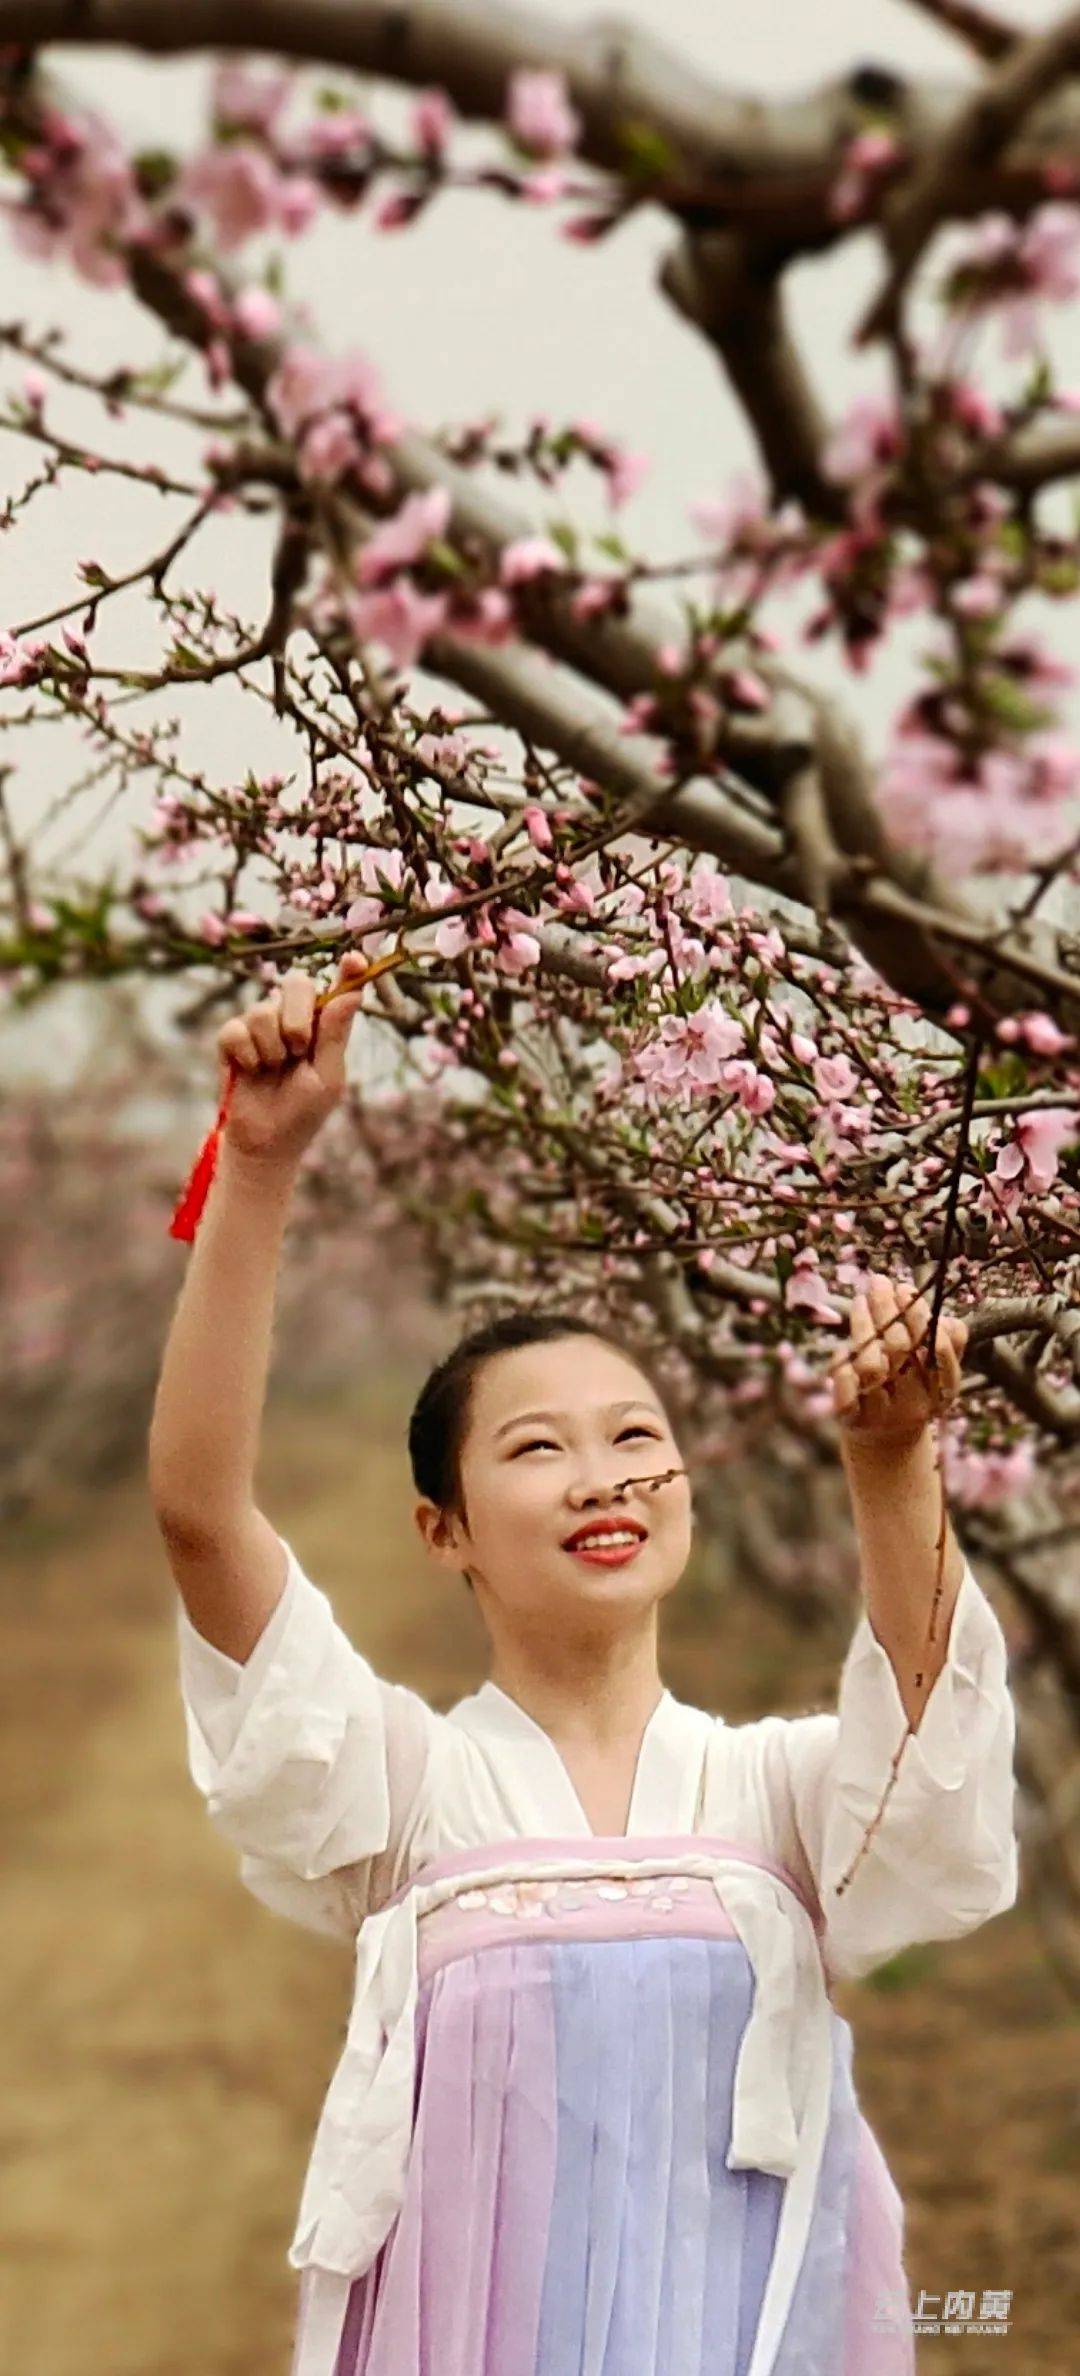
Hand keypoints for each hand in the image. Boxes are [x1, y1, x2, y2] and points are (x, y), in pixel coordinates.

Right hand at [214, 952, 371, 1170]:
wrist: (266, 1142)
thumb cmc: (303, 1112)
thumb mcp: (328, 1077)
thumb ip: (336, 1034)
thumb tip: (353, 993)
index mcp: (323, 1026)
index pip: (338, 988)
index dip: (348, 970)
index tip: (355, 961)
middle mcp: (292, 1017)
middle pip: (297, 983)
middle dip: (298, 1017)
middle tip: (298, 1049)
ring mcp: (260, 1025)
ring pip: (263, 1010)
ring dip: (272, 1048)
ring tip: (274, 1070)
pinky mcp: (232, 1038)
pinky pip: (236, 1028)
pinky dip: (248, 1054)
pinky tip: (252, 1071)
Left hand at [830, 1271, 967, 1445]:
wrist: (887, 1445)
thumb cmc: (913, 1391)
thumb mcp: (938, 1373)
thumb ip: (949, 1345)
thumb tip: (947, 1321)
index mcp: (943, 1390)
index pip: (938, 1348)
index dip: (921, 1315)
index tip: (904, 1289)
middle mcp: (915, 1404)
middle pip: (901, 1349)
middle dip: (889, 1309)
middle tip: (878, 1283)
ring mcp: (883, 1415)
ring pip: (872, 1365)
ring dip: (864, 1326)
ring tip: (861, 1301)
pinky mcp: (852, 1422)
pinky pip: (845, 1396)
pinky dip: (843, 1369)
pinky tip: (842, 1347)